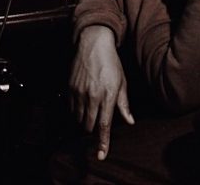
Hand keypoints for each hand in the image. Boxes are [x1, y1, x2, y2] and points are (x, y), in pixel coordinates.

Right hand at [69, 25, 134, 159]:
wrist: (92, 43)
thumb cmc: (110, 62)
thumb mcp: (121, 82)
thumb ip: (123, 104)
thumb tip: (129, 121)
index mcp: (106, 96)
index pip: (104, 126)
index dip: (103, 143)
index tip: (101, 155)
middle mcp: (91, 95)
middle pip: (89, 124)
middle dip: (93, 130)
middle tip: (98, 125)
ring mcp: (78, 91)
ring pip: (78, 117)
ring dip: (84, 120)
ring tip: (91, 113)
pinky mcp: (70, 86)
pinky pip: (71, 106)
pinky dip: (76, 110)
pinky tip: (83, 105)